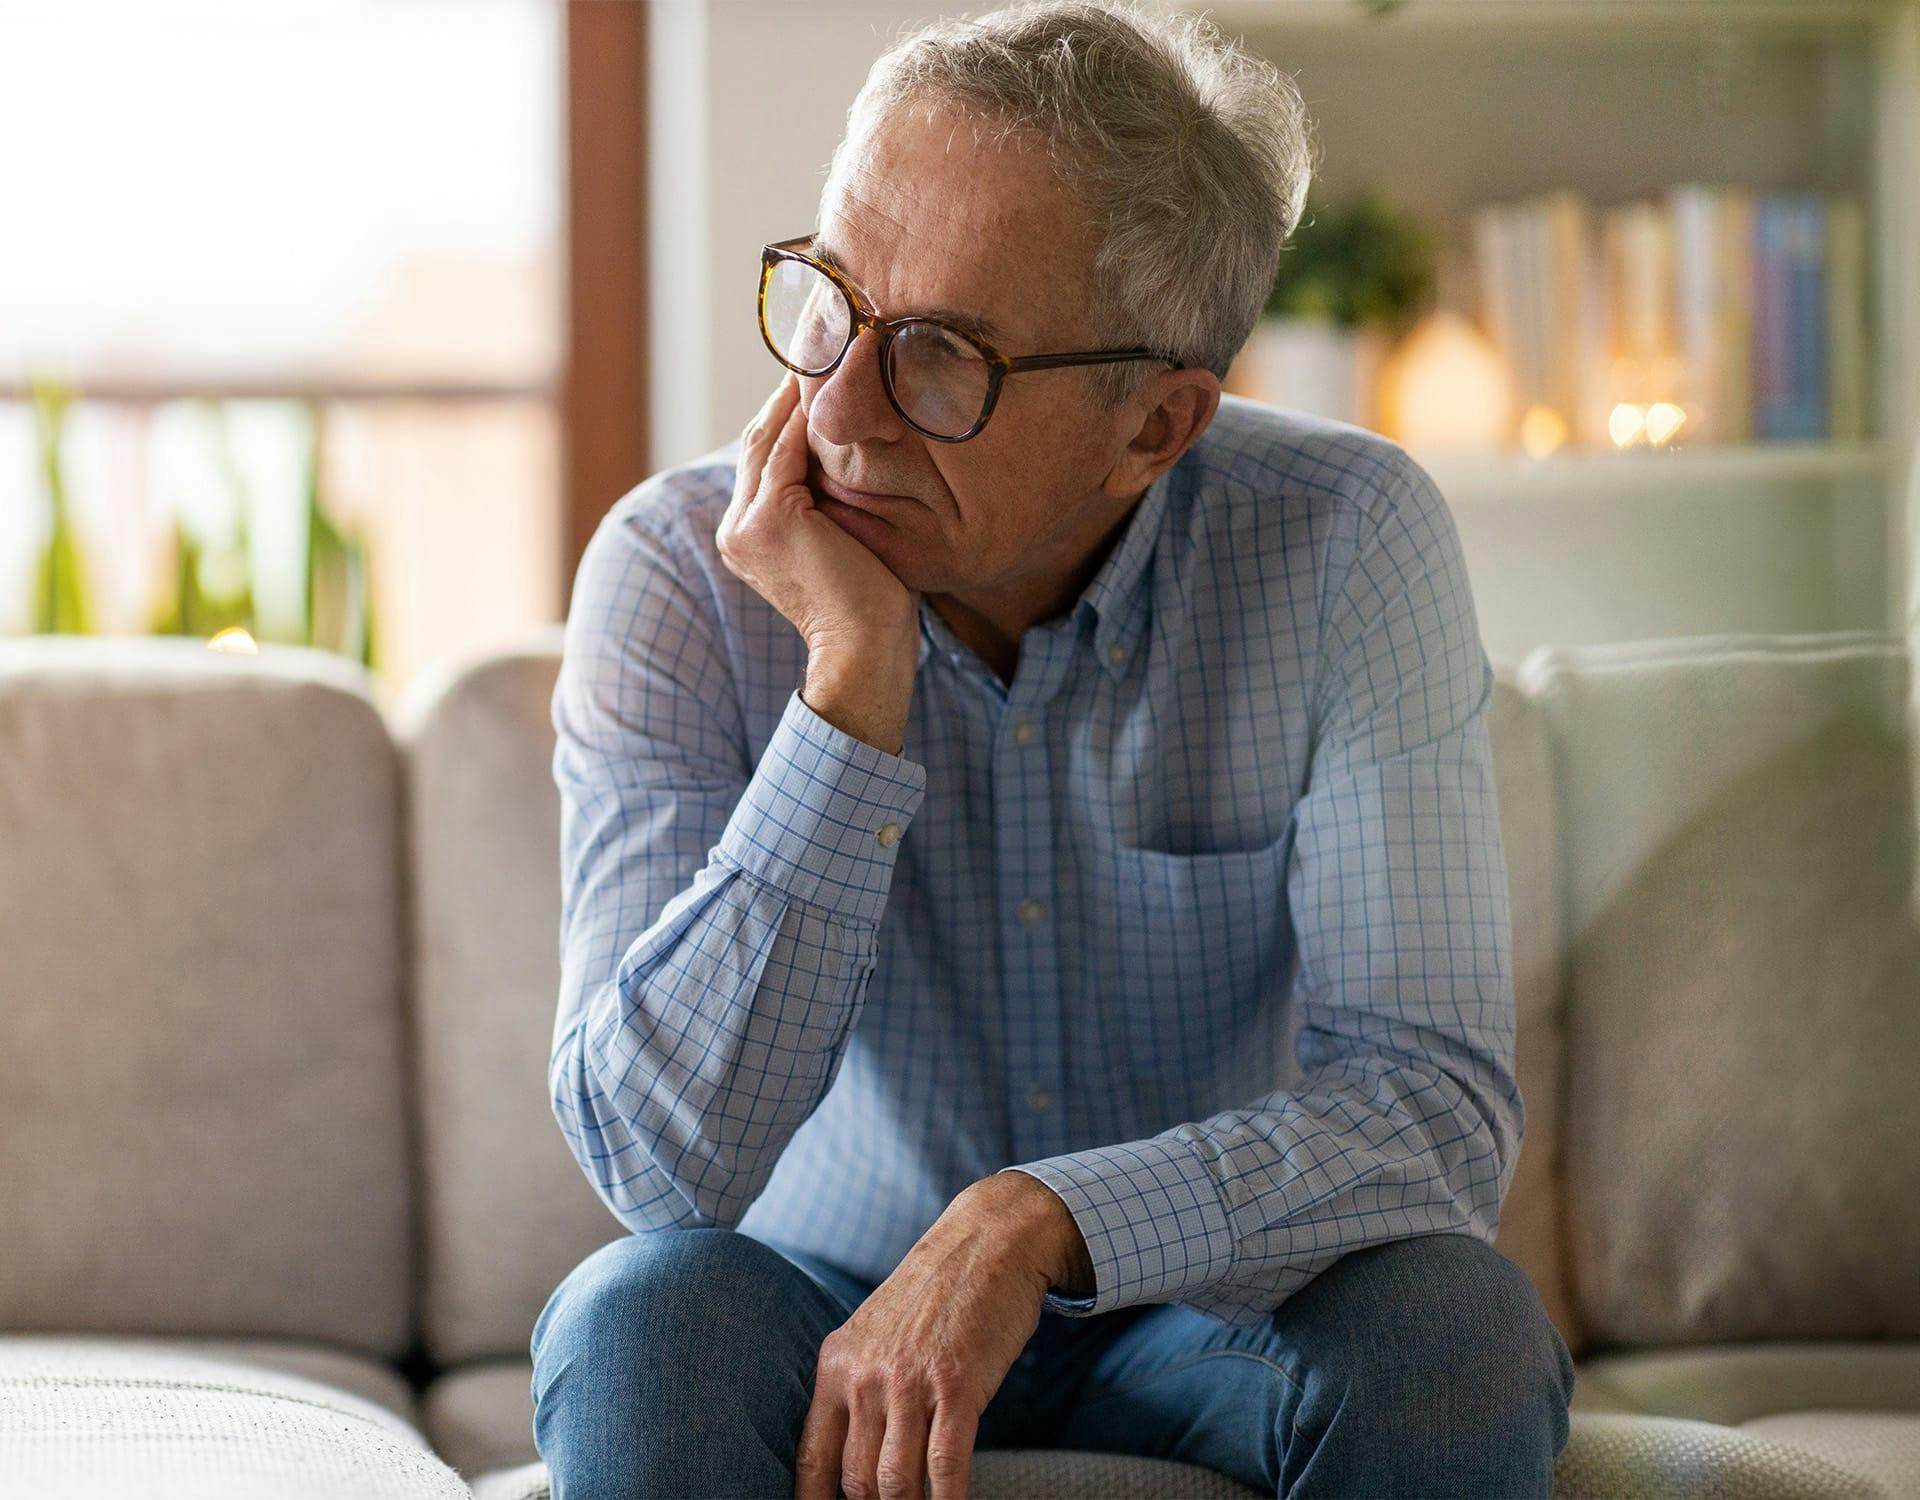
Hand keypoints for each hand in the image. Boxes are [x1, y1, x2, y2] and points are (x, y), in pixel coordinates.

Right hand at [718, 371, 918, 652]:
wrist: (866, 653)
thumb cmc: (873, 606)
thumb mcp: (846, 540)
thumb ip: (834, 499)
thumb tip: (860, 452)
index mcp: (746, 534)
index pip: (766, 456)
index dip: (789, 410)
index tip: (820, 370)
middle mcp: (735, 527)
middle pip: (760, 438)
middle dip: (789, 390)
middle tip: (824, 341)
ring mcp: (746, 524)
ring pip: (770, 437)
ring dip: (797, 390)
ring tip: (828, 347)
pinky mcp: (769, 520)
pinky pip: (788, 449)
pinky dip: (808, 413)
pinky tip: (831, 380)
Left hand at [793, 1174, 1076, 1499]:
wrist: (988, 1241)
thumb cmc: (935, 1295)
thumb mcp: (875, 1333)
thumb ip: (858, 1387)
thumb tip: (852, 1457)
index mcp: (836, 1364)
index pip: (811, 1458)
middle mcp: (865, 1376)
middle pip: (857, 1480)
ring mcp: (910, 1381)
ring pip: (896, 1481)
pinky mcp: (957, 1385)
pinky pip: (944, 1467)